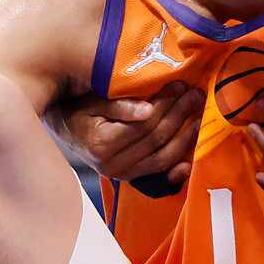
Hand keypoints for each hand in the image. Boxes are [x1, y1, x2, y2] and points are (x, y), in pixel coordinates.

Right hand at [56, 80, 203, 188]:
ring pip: (161, 158)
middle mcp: (112, 164)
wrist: (65, 131)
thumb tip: (147, 110)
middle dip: (179, 114)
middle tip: (195, 95)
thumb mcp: (94, 102)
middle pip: (156, 138)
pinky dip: (175, 168)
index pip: (144, 123)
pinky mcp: (128, 178)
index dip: (166, 104)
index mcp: (102, 143)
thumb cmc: (80, 110)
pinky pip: (156, 173)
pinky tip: (190, 159)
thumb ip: (120, 107)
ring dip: (184, 137)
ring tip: (198, 116)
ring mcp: (121, 174)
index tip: (180, 85)